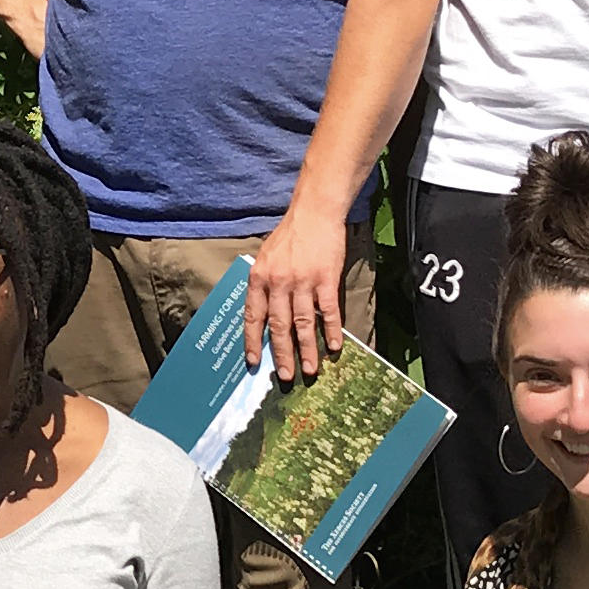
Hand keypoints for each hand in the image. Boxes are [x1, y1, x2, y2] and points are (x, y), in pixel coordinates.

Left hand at [242, 199, 352, 379]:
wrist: (314, 212)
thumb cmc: (289, 235)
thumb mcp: (266, 257)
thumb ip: (263, 284)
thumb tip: (262, 314)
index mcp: (260, 278)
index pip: (254, 317)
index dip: (253, 342)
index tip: (254, 363)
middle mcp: (279, 283)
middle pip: (279, 326)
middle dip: (281, 354)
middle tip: (284, 376)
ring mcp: (303, 282)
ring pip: (303, 323)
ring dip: (306, 349)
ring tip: (309, 370)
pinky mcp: (326, 279)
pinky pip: (328, 311)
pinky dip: (331, 330)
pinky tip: (334, 346)